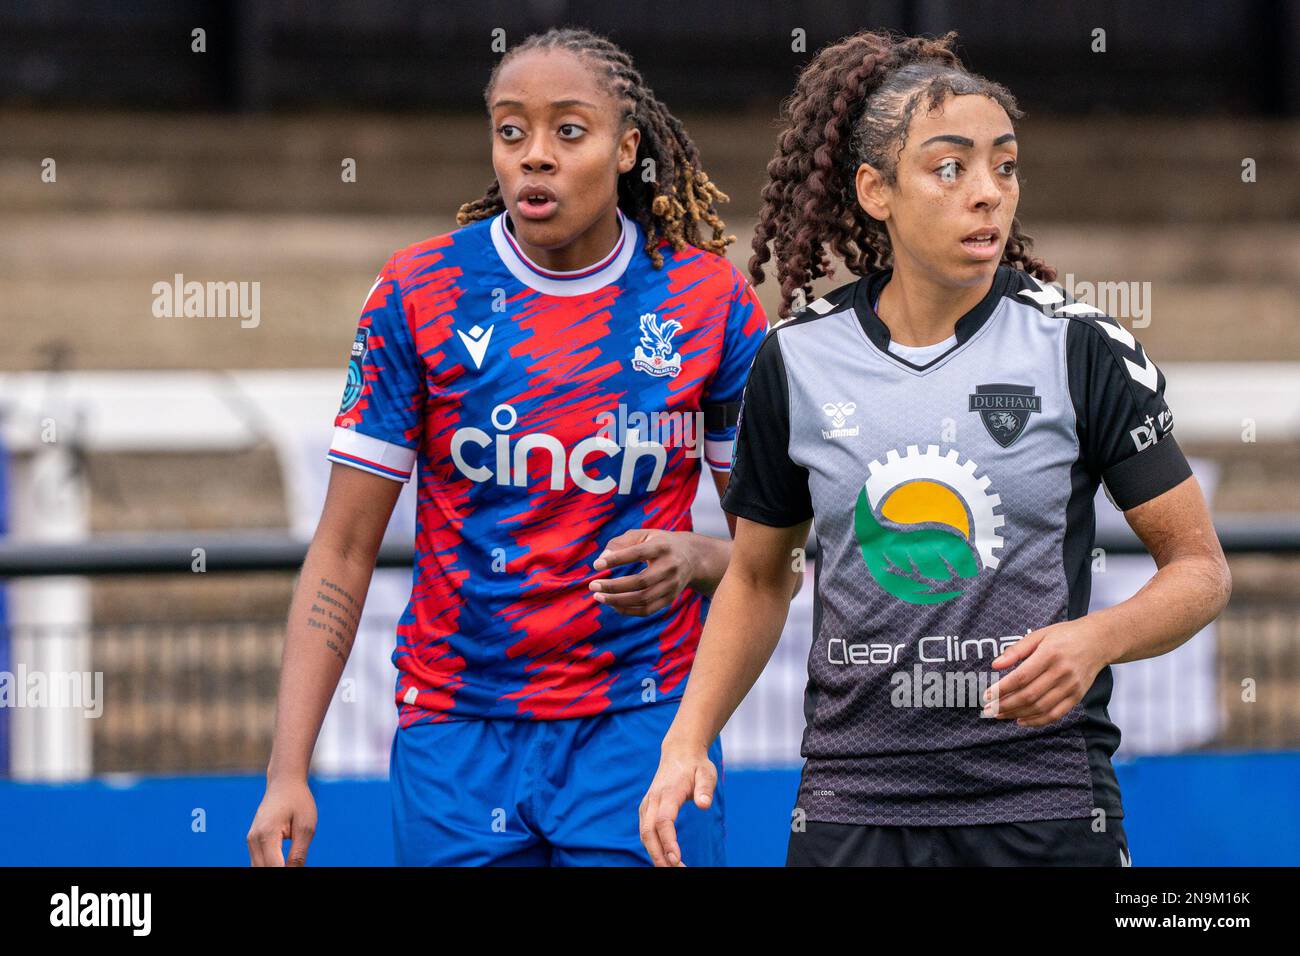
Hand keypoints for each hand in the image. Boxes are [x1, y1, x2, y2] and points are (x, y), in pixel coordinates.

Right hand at [247, 777, 316, 865]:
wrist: (284, 783)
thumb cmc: (298, 802)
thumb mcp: (306, 827)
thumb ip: (299, 853)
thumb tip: (295, 872)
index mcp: (267, 835)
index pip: (274, 868)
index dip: (286, 873)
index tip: (297, 869)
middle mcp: (254, 840)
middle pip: (262, 870)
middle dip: (278, 873)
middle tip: (295, 867)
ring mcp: (251, 841)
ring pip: (257, 868)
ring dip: (272, 870)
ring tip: (290, 865)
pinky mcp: (253, 841)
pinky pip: (258, 861)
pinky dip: (268, 866)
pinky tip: (283, 864)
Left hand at [589, 529, 697, 616]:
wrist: (692, 558)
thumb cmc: (660, 544)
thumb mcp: (644, 535)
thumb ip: (621, 543)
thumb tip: (601, 559)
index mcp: (663, 547)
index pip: (638, 553)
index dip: (616, 559)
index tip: (596, 565)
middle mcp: (670, 567)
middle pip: (641, 581)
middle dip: (614, 586)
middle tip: (592, 585)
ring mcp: (672, 586)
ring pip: (643, 599)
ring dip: (617, 600)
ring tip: (598, 596)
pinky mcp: (670, 599)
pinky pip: (647, 610)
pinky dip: (627, 610)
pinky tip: (612, 604)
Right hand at [638, 741, 716, 866]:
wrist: (679, 753)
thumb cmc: (696, 766)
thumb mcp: (707, 773)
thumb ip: (706, 789)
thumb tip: (704, 805)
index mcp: (668, 792)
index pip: (664, 821)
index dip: (668, 841)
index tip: (676, 859)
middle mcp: (653, 799)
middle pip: (648, 832)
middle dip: (658, 855)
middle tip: (675, 871)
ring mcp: (647, 804)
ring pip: (644, 834)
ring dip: (655, 854)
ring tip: (672, 868)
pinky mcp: (647, 809)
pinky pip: (645, 831)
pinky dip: (652, 847)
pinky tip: (664, 858)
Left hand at [985, 618, 1110, 726]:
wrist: (1098, 641)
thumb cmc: (1064, 635)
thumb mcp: (1039, 634)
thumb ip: (1016, 650)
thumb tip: (995, 665)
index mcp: (1050, 654)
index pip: (1021, 677)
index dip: (1002, 689)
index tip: (986, 695)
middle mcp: (1062, 672)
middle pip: (1029, 695)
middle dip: (1005, 705)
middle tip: (988, 710)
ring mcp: (1071, 686)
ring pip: (1041, 707)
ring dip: (1017, 714)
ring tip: (999, 715)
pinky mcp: (1077, 696)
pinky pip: (1055, 714)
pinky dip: (1037, 721)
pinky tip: (1021, 720)